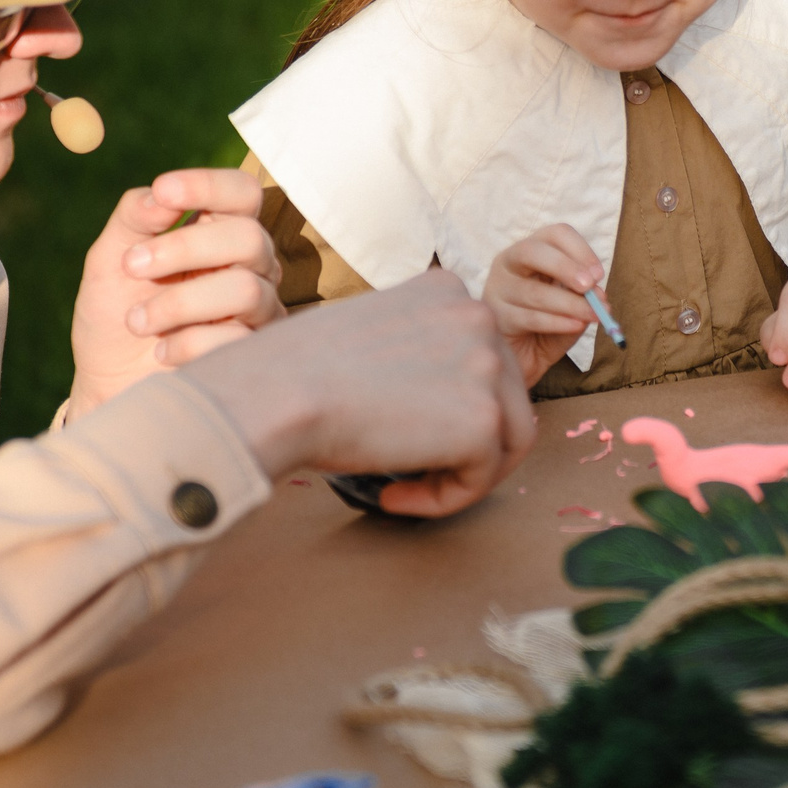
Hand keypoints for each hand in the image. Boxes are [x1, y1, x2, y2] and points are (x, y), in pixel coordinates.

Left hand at [68, 168, 282, 418]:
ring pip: (245, 290)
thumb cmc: (114, 315)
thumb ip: (134, 218)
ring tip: (137, 322)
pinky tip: (160, 352)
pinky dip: (185, 344)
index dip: (209, 185)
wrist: (108, 387)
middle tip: (133, 266)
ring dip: (179, 303)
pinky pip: (234, 340)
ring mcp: (258, 312)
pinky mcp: (253, 355)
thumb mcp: (110, 259)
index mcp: (220, 232)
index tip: (164, 190)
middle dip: (184, 248)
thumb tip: (161, 196)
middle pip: (248, 237)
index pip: (243, 192)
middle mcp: (250, 266)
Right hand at [181, 270, 534, 517]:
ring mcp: (488, 363)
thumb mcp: (369, 333)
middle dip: (466, 443)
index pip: (478, 358)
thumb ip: (414, 351)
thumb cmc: (298, 372)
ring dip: (463, 473)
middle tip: (412, 471)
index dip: (449, 404)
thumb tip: (436, 399)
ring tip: (408, 490)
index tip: (402, 430)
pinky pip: (483, 476)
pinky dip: (444, 498)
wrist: (278, 394)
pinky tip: (395, 497)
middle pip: (505, 396)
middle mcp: (478, 314)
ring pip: (509, 439)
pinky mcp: (485, 417)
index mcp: (447, 289)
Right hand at [483, 224, 604, 386]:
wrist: (524, 358)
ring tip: (595, 316)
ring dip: (570, 304)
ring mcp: (497, 289)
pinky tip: (575, 326)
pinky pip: (529, 317)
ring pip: (534, 291)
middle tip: (590, 287)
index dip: (580, 250)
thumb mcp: (571, 306)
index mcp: (532, 251)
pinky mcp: (494, 317)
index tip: (599, 275)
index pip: (554, 234)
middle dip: (565, 267)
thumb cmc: (548, 325)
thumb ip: (583, 297)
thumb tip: (599, 296)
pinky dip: (557, 322)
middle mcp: (508, 263)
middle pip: (532, 251)